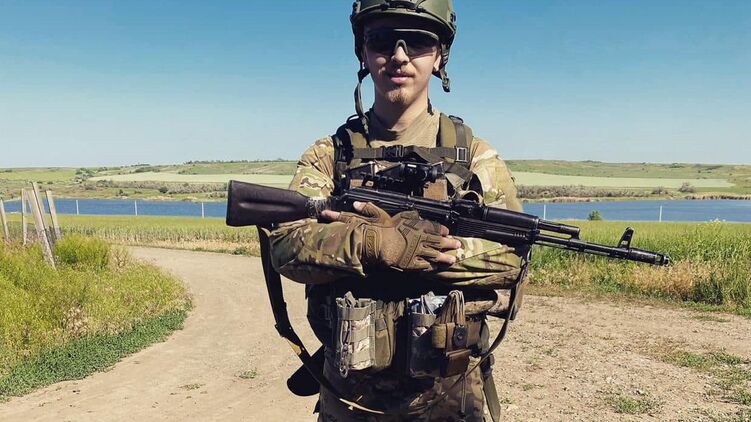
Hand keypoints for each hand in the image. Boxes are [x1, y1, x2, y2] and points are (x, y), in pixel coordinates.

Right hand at [322, 202, 460, 270]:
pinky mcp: (413, 263)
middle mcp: (421, 237)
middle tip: (458, 244)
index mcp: (416, 225)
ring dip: (445, 256)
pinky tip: (438, 267)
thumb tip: (358, 203)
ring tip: (454, 258)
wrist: (379, 245)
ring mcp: (418, 251)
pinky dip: (433, 266)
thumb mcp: (379, 214)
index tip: (447, 232)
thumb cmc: (381, 228)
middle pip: (438, 240)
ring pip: (436, 254)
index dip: (440, 230)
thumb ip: (373, 209)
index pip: (432, 226)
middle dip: (449, 243)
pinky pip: (425, 265)